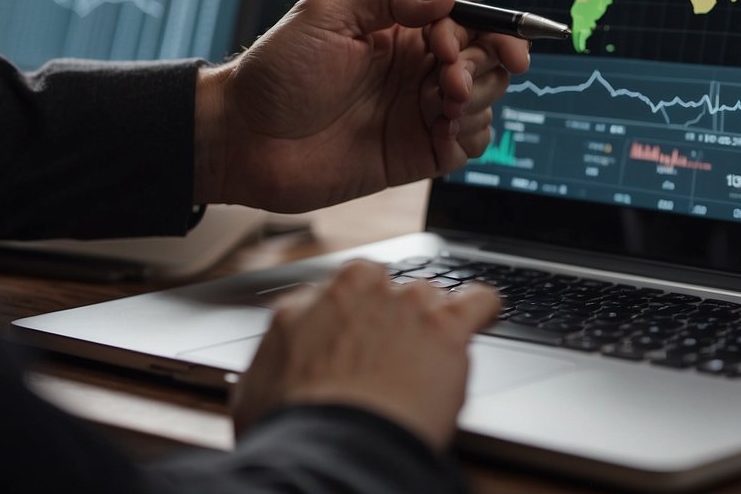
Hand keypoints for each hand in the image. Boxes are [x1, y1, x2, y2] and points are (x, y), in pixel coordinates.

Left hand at [193, 0, 529, 210]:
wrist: (244, 139)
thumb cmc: (275, 74)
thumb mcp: (327, 14)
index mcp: (401, 31)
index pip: (467, 24)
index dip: (485, 32)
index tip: (468, 45)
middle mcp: (416, 69)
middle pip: (485, 62)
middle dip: (483, 68)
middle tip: (450, 79)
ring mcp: (417, 113)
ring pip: (483, 102)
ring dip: (477, 101)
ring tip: (443, 105)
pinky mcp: (415, 154)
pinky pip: (466, 146)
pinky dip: (468, 137)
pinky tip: (441, 132)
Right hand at [232, 260, 500, 449]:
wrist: (333, 449)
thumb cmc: (291, 431)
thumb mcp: (255, 390)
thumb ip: (277, 359)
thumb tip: (279, 365)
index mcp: (308, 303)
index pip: (339, 297)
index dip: (353, 323)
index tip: (358, 342)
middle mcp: (359, 291)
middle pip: (386, 292)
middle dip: (391, 320)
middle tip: (390, 360)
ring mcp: (406, 303)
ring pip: (430, 297)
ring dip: (431, 323)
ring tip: (429, 362)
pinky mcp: (448, 326)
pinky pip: (479, 300)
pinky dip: (484, 309)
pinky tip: (483, 319)